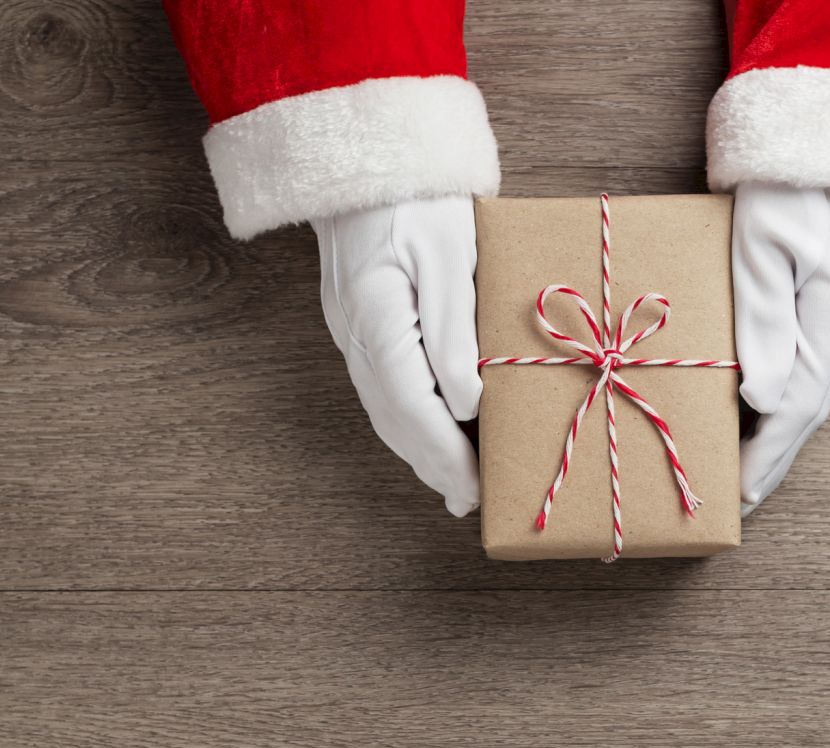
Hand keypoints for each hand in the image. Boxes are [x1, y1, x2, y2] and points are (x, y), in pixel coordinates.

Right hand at [313, 197, 481, 515]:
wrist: (366, 160)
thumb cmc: (417, 200)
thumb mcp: (448, 258)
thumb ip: (454, 333)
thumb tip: (469, 403)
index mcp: (377, 321)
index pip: (412, 408)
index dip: (444, 456)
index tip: (473, 489)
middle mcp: (358, 338)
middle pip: (396, 421)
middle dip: (434, 466)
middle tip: (471, 502)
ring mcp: (354, 336)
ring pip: (387, 412)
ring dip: (421, 452)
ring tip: (455, 484)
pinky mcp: (363, 328)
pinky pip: (386, 391)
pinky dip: (411, 424)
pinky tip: (434, 435)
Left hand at [733, 183, 829, 515]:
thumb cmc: (791, 187)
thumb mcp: (765, 250)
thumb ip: (764, 325)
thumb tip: (763, 401)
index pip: (797, 408)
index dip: (767, 456)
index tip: (741, 496)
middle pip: (807, 409)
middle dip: (775, 457)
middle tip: (743, 499)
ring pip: (809, 390)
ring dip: (780, 433)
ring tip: (749, 466)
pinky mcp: (826, 298)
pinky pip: (806, 365)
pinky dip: (784, 398)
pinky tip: (763, 409)